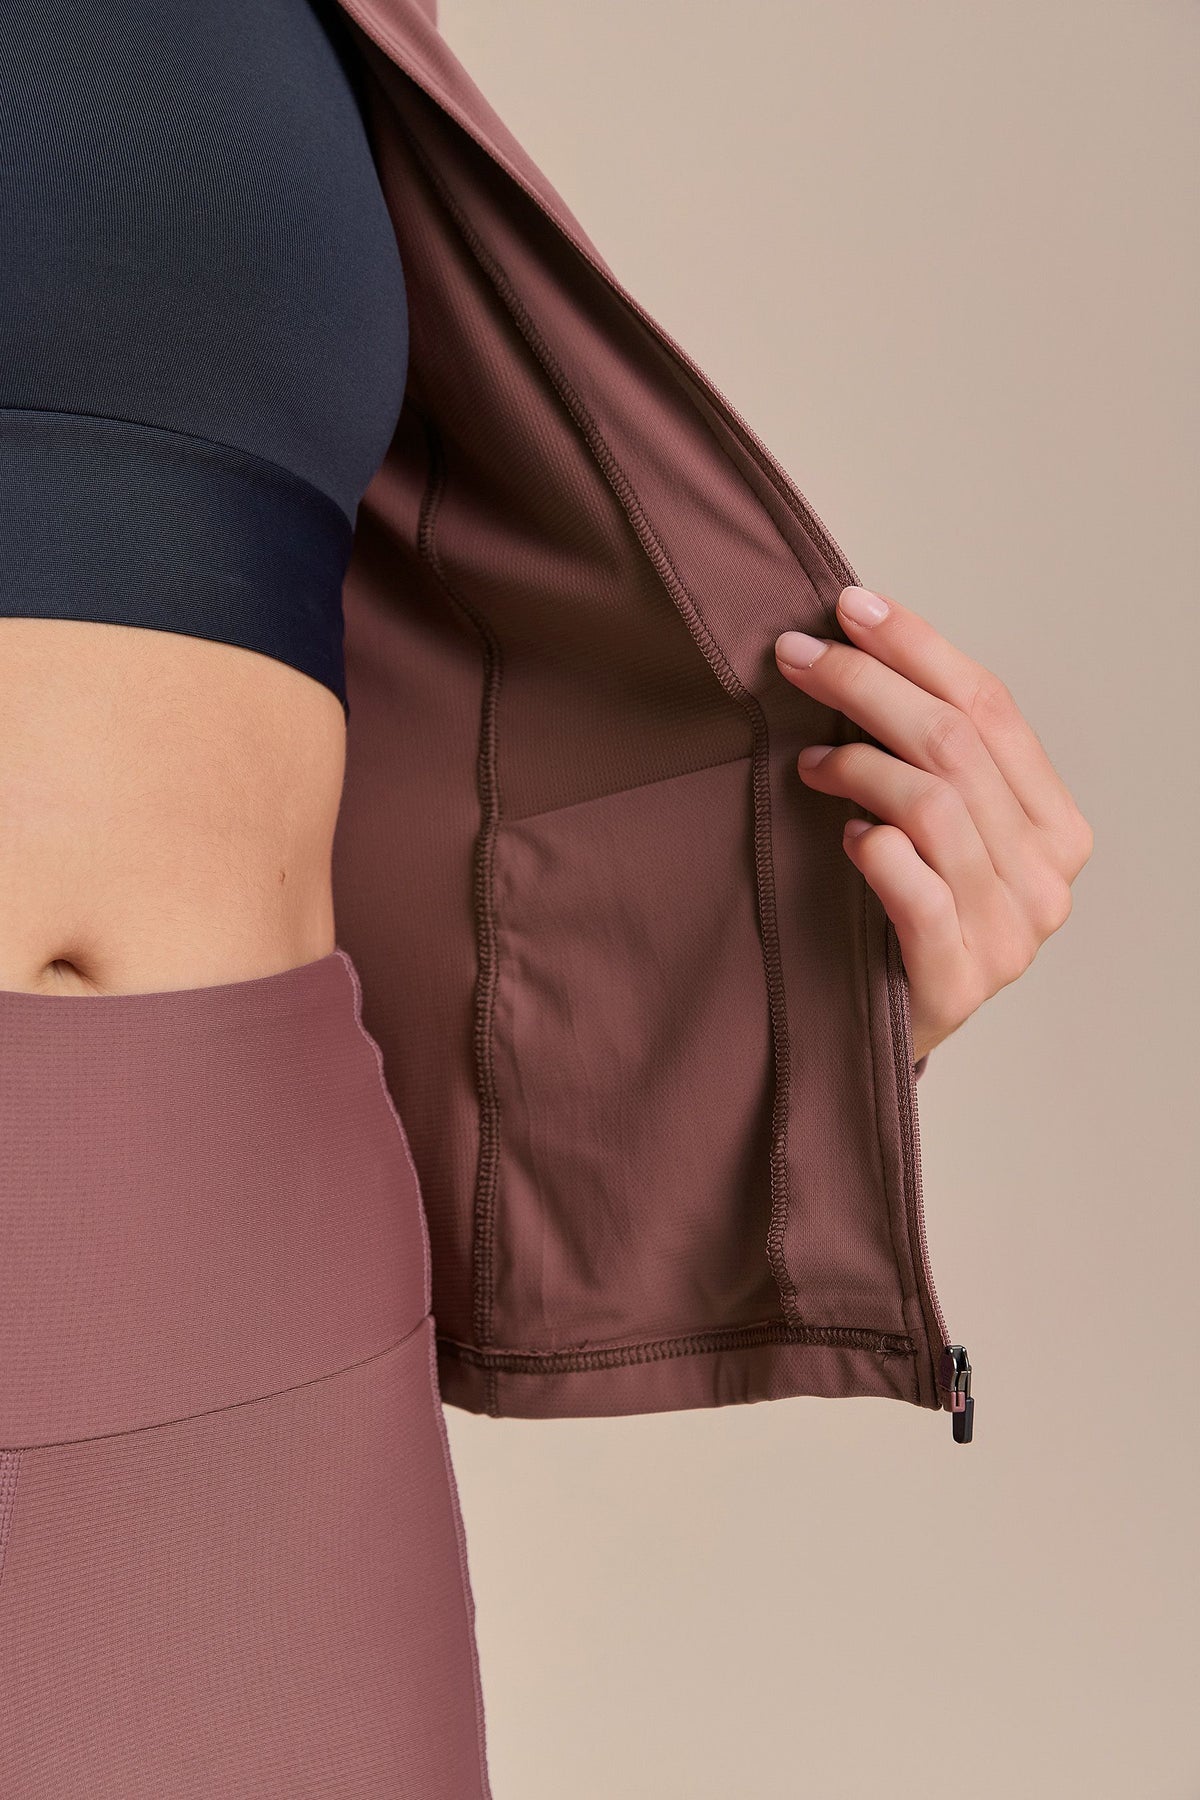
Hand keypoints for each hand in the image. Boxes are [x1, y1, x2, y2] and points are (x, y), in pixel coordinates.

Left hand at [774, 586, 1092, 1067]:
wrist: (889, 1031)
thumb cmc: (905, 917)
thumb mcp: (935, 828)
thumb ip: (928, 757)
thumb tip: (857, 646)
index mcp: (1054, 826)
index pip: (992, 707)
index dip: (918, 648)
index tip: (848, 606)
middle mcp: (1047, 877)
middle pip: (956, 746)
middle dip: (867, 685)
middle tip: (796, 656)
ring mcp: (1011, 934)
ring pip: (935, 807)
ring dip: (858, 764)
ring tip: (807, 760)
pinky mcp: (960, 982)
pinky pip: (919, 894)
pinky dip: (877, 852)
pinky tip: (845, 837)